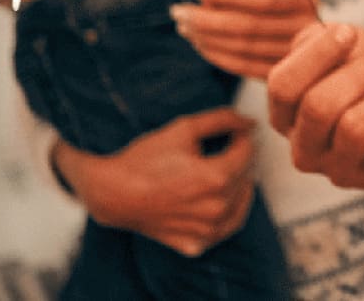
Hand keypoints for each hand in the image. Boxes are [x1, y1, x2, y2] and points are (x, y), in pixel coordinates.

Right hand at [53, 107, 256, 256]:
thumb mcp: (184, 128)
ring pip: (240, 204)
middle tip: (224, 149)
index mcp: (217, 177)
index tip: (233, 132)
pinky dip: (225, 214)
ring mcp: (206, 231)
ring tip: (222, 172)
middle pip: (246, 176)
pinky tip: (215, 200)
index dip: (241, 137)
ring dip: (237, 186)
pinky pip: (223, 229)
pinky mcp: (195, 244)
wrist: (113, 193)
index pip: (248, 151)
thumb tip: (250, 122)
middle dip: (239, 160)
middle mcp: (216, 208)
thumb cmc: (145, 160)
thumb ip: (222, 119)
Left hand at [172, 0, 319, 78]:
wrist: (330, 50)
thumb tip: (206, 0)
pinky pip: (244, 68)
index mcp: (308, 2)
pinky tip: (201, 46)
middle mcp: (306, 31)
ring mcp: (295, 57)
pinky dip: (218, 57)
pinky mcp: (282, 76)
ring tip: (184, 27)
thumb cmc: (292, 12)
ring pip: (243, 47)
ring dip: (207, 37)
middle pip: (249, 25)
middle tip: (179, 11)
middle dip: (207, 18)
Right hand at [265, 23, 363, 192]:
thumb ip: (313, 38)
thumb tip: (316, 41)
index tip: (349, 34)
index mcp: (285, 117)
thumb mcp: (339, 44)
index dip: (318, 54)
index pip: (282, 86)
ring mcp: (340, 173)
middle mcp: (304, 152)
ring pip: (356, 127)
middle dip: (358, 74)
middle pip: (318, 107)